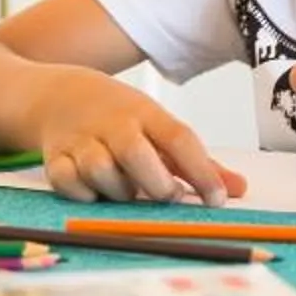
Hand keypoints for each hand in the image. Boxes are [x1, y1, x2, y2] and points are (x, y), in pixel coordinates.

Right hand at [27, 71, 248, 205]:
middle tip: (170, 196)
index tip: (218, 199)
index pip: (179, 139)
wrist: (57, 96)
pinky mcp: (55, 158)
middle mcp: (112, 125)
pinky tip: (96, 192)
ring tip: (128, 190)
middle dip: (157, 184)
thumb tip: (240, 188)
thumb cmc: (118, 118)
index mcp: (144, 113)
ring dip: (120, 191)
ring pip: (101, 171)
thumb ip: (197, 161)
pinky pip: (70, 184)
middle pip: (136, 154)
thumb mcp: (158, 127)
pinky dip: (85, 195)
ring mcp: (81, 140)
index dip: (202, 171)